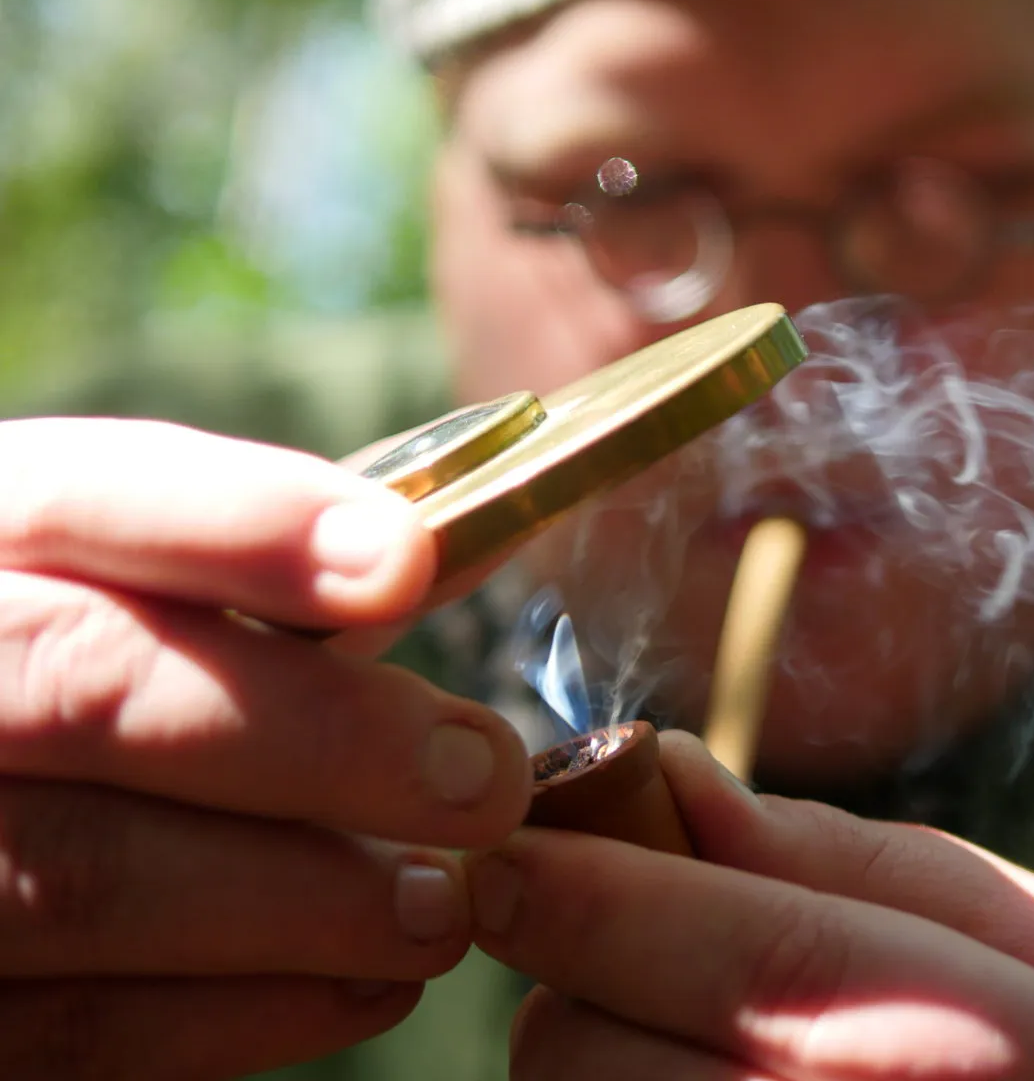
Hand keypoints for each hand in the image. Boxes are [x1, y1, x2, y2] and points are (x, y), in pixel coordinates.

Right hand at [0, 417, 531, 1078]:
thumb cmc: (57, 658)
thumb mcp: (110, 577)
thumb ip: (248, 562)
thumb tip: (438, 554)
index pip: (78, 500)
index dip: (247, 523)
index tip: (407, 559)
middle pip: (92, 689)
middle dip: (317, 735)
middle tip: (481, 777)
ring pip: (84, 876)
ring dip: (301, 902)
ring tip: (443, 904)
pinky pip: (66, 1029)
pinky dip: (234, 1016)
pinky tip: (364, 987)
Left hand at [468, 732, 1033, 1078]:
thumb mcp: (1012, 932)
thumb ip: (835, 853)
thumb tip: (676, 771)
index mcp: (984, 1046)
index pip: (752, 959)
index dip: (601, 896)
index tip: (501, 849)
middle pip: (611, 1064)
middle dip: (573, 974)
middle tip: (612, 930)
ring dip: (585, 1050)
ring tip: (669, 1018)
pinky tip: (685, 1075)